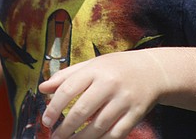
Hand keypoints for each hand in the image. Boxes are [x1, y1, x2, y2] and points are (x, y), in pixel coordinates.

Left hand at [38, 51, 161, 137]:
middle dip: (65, 128)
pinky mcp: (136, 113)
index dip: (54, 108)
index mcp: (96, 70)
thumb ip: (66, 76)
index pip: (68, 89)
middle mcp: (110, 84)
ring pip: (98, 126)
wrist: (153, 71)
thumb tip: (42, 88)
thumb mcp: (91, 65)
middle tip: (55, 137)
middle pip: (82, 110)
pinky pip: (116, 133)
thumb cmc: (116, 68)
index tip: (46, 121)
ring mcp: (124, 99)